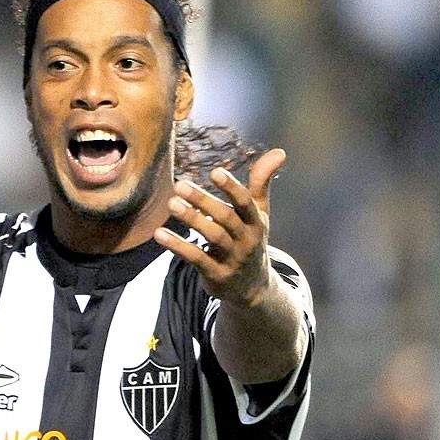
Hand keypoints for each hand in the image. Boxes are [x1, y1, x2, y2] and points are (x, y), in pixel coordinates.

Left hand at [154, 148, 285, 308]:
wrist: (252, 288)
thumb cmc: (249, 239)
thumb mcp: (259, 213)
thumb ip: (261, 183)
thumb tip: (278, 151)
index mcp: (256, 222)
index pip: (246, 202)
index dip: (232, 187)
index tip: (214, 171)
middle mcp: (247, 240)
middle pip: (226, 218)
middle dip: (204, 201)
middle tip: (180, 185)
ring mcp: (233, 259)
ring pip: (213, 237)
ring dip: (192, 219)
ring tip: (171, 204)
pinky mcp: (217, 275)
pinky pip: (197, 259)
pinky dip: (178, 246)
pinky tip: (160, 233)